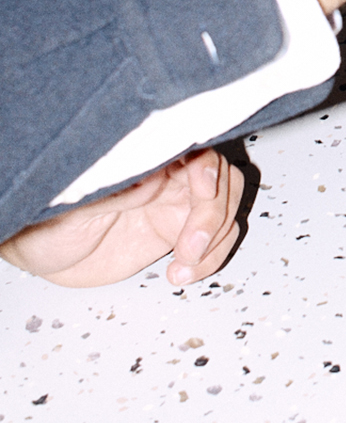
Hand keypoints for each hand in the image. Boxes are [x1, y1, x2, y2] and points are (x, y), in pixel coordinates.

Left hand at [0, 149, 243, 289]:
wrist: (45, 256)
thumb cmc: (48, 222)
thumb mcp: (76, 206)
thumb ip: (117, 191)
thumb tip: (154, 178)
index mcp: (145, 158)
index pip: (193, 149)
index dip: (206, 168)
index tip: (202, 193)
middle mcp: (166, 175)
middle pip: (220, 178)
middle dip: (213, 214)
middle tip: (188, 247)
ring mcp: (174, 204)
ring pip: (224, 208)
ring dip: (215, 241)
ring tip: (183, 266)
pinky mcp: (176, 232)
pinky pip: (215, 239)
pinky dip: (211, 258)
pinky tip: (184, 273)